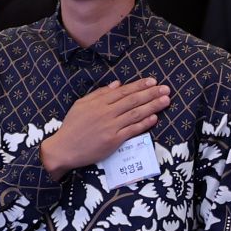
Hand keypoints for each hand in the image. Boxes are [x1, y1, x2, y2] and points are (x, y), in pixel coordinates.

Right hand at [39, 79, 170, 177]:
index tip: (153, 81)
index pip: (123, 91)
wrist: (64, 148)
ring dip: (152, 106)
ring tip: (166, 101)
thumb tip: (117, 84)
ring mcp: (110, 126)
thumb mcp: (81, 104)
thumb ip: (99, 94)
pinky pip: (132, 130)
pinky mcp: (113, 140)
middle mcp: (106, 112)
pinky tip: (154, 118)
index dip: (139, 86)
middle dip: (151, 94)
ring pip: (135, 114)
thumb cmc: (72, 126)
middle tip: (166, 89)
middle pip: (132, 101)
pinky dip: (144, 123)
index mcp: (98, 102)